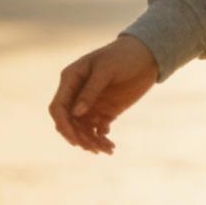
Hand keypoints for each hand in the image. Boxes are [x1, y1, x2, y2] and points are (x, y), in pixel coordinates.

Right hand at [48, 34, 158, 155]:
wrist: (147, 55)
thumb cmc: (123, 56)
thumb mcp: (106, 70)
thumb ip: (90, 90)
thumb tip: (75, 113)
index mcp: (71, 79)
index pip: (58, 107)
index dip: (63, 124)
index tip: (74, 139)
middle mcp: (77, 94)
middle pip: (68, 122)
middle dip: (78, 137)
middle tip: (94, 147)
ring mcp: (90, 104)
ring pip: (82, 130)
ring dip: (90, 142)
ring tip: (107, 149)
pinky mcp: (105, 112)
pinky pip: (97, 130)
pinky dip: (101, 139)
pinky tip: (110, 145)